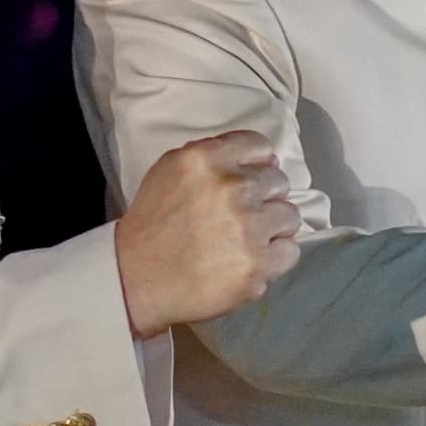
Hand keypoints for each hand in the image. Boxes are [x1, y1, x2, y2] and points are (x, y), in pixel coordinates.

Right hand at [114, 130, 299, 335]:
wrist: (136, 279)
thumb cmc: (152, 223)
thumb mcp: (170, 170)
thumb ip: (213, 158)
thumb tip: (265, 161)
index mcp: (206, 159)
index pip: (259, 147)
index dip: (256, 165)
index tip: (246, 182)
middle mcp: (232, 187)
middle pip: (278, 182)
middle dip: (263, 198)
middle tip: (240, 217)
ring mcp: (248, 227)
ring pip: (290, 216)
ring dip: (272, 227)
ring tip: (247, 241)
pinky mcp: (257, 264)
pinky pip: (290, 251)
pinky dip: (274, 257)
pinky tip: (250, 261)